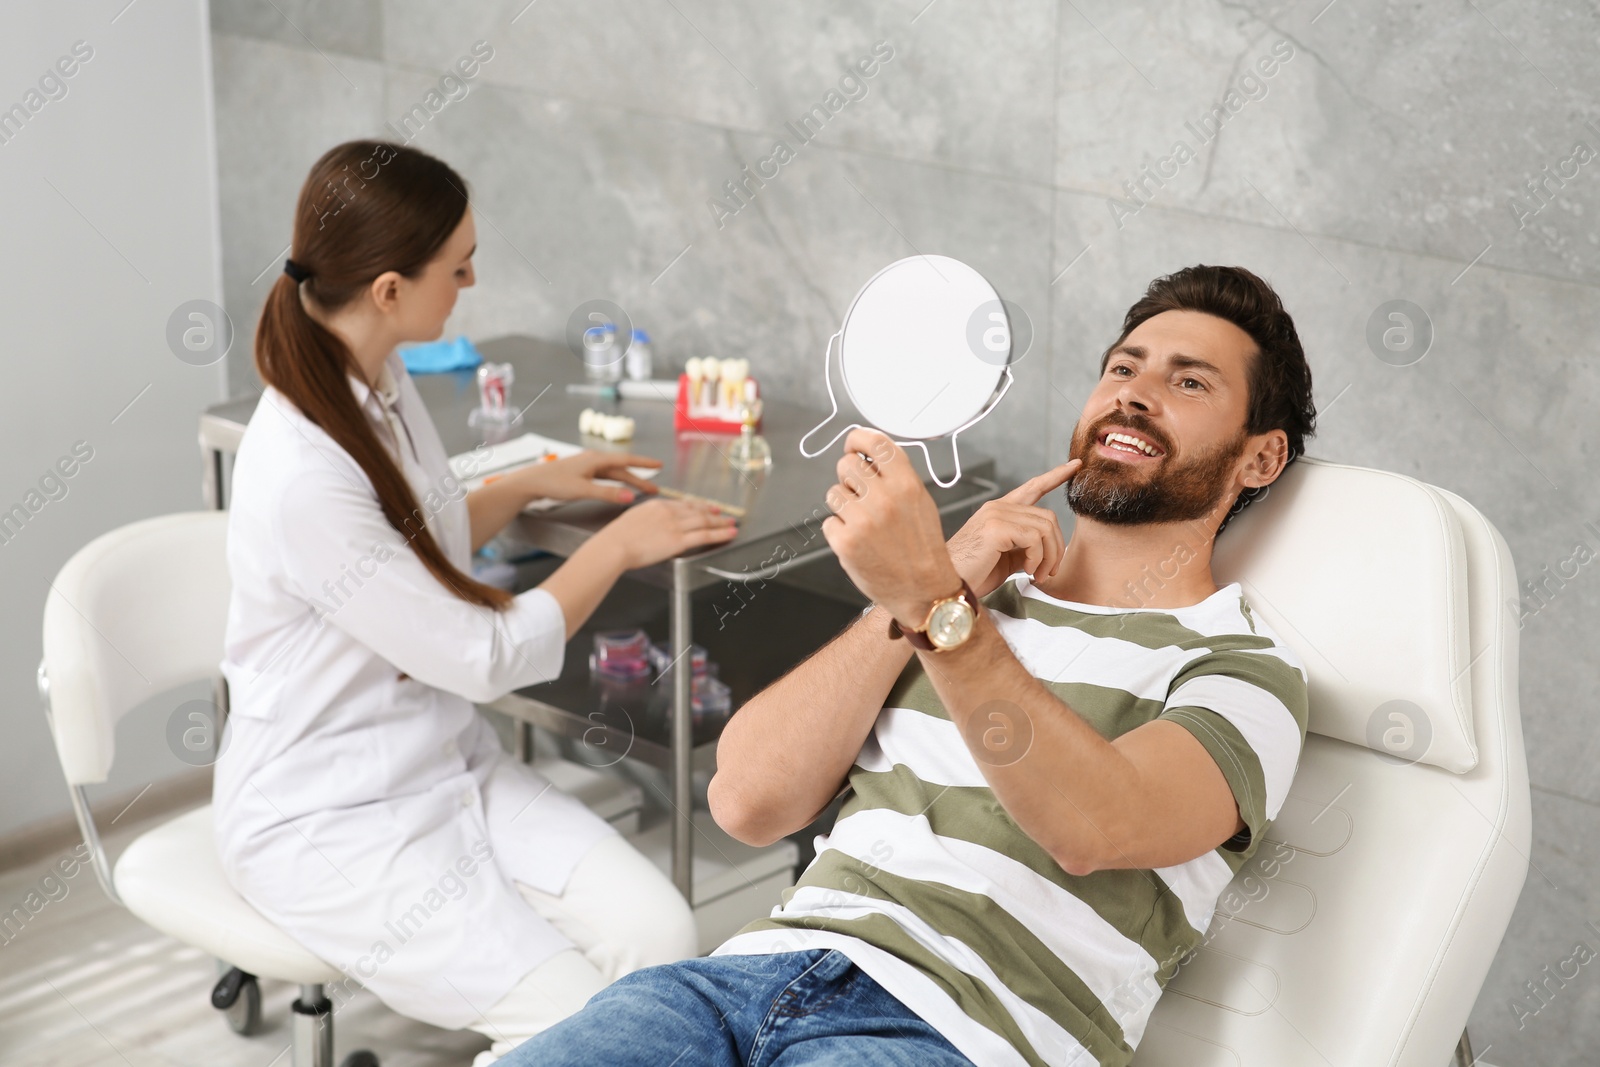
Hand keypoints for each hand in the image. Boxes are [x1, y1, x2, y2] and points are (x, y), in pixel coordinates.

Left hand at [507, 450, 660, 505]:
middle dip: (639, 478)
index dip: (644, 463)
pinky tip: (618, 489)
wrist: (531, 482)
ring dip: (628, 481)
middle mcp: (593, 460)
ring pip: (613, 474)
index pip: (626, 461)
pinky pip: (604, 477)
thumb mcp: (583, 490)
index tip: (659, 465)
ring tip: (641, 490)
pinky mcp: (581, 473)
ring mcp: (586, 466)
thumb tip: (630, 497)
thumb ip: (608, 494)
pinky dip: (615, 483)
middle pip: (622, 469)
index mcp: (596, 459)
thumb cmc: (553, 483)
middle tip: (654, 488)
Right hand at [593, 497, 738, 569]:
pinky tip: (729, 534)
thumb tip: (649, 524)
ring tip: (732, 523)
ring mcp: (675, 525)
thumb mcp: (630, 519)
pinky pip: (704, 536)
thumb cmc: (616, 538)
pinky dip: (720, 534)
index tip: (705, 506)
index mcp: (656, 506)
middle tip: (723, 513)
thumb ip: (645, 519)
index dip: (697, 505)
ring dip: (721, 522)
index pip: (682, 504)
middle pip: (696, 510)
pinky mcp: (678, 540)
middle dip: (712, 512)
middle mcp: (668, 512)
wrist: (614, 546)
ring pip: (704, 521)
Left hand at [820, 428, 961, 629]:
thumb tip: (865, 455)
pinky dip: (840, 530)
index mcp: (906, 484)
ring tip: (864, 522)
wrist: (923, 590)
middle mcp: (884, 499)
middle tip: (861, 494)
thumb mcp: (920, 502)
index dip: (857, 439)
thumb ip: (895, 476)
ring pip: (834, 492)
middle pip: (846, 464)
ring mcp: (862, 521)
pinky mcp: (844, 542)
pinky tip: (860, 541)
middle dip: (849, 477)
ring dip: (844, 505)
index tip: (853, 444)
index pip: (874, 442)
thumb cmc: (922, 547)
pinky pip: (830, 521)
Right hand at [946, 459, 1080, 597]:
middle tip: (1048, 572)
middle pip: (1048, 517)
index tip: (1075, 466)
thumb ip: (1025, 547)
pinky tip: (1026, 571)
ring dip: (1048, 557)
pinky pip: (1035, 539)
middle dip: (1055, 548)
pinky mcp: (996, 528)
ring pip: (1045, 528)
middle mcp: (997, 507)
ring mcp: (996, 515)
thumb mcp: (1006, 558)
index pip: (1032, 487)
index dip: (1055, 476)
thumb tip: (1048, 549)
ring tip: (1037, 575)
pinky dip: (1037, 559)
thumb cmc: (973, 574)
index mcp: (999, 511)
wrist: (948, 584)